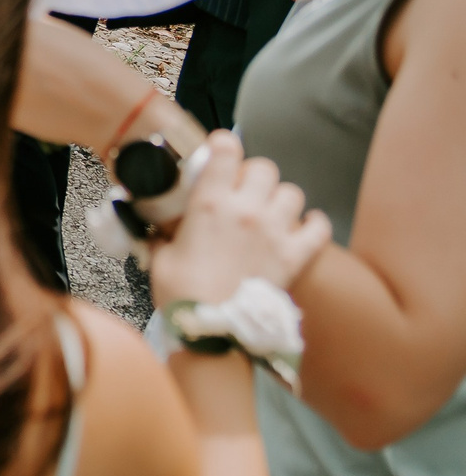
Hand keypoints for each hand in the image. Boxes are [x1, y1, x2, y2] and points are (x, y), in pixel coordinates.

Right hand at [150, 131, 332, 304]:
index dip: (224, 145)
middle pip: (264, 168)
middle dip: (254, 174)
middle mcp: (245, 211)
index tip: (221, 150)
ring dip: (281, 198)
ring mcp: (274, 232)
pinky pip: (319, 226)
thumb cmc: (183, 296)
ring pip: (292, 192)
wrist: (213, 330)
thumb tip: (156, 229)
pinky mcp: (295, 255)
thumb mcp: (160, 256)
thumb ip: (163, 234)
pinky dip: (314, 224)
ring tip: (271, 210)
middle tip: (244, 189)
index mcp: (209, 205)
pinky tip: (303, 226)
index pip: (226, 151)